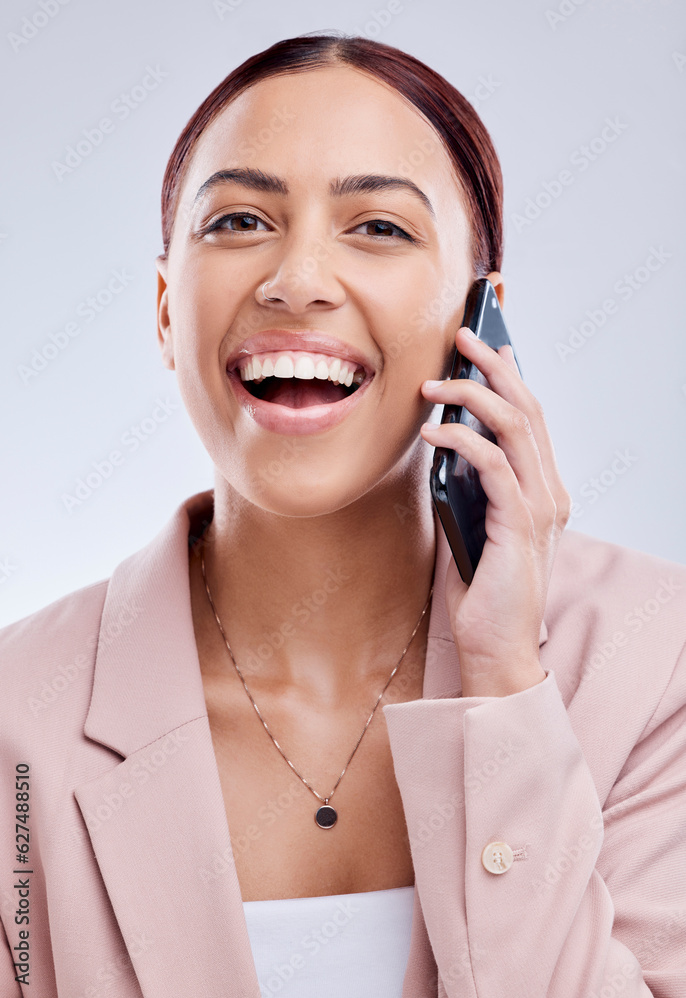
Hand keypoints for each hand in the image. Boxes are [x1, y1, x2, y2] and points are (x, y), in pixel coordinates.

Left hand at [420, 326, 571, 696]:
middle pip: (527, 409)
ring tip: (432, 383)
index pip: (530, 420)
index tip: (488, 347)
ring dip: (471, 395)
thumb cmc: (482, 593)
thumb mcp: (473, 526)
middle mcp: (549, 491)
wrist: (495, 649)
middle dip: (494, 366)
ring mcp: (540, 507)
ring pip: (514, 427)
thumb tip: (445, 447)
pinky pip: (493, 464)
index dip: (511, 378)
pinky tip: (432, 433)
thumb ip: (470, 489)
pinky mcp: (519, 524)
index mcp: (542, 490)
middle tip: (463, 337)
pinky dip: (461, 440)